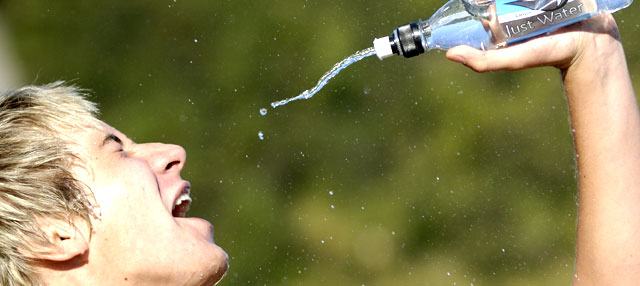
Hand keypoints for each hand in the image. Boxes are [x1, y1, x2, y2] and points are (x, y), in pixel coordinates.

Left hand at [445, 14, 621, 72]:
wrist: (590, 47)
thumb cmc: (550, 54)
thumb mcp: (512, 59)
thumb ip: (483, 62)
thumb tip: (449, 55)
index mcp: (502, 18)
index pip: (487, 3)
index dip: (485, 1)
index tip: (491, 2)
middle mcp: (518, 5)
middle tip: (527, 2)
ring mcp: (538, 0)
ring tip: (540, 0)